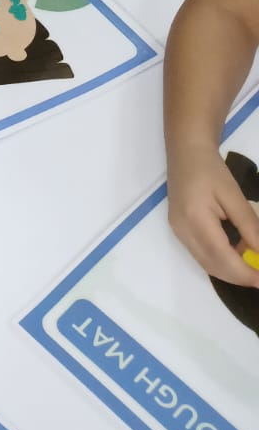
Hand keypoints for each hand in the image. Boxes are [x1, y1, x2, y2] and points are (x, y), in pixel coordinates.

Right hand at [167, 143, 258, 286]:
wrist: (186, 152)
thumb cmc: (211, 169)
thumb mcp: (234, 195)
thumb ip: (249, 226)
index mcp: (195, 218)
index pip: (221, 256)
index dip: (243, 273)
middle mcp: (183, 230)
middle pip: (212, 266)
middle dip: (239, 277)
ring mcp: (178, 231)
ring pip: (206, 264)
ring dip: (230, 272)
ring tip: (252, 266)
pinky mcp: (179, 231)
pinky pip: (201, 255)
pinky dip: (220, 262)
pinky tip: (236, 254)